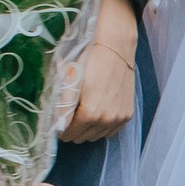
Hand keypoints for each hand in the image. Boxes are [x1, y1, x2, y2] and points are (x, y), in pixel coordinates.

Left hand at [60, 0, 138, 143]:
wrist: (115, 48)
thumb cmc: (89, 61)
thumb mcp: (69, 81)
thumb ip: (62, 107)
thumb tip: (57, 126)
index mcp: (90, 113)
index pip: (68, 134)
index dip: (61, 128)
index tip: (60, 118)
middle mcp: (106, 120)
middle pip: (82, 137)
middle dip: (74, 128)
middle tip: (72, 112)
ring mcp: (119, 118)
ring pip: (96, 136)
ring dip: (88, 128)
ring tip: (85, 111)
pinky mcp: (127, 115)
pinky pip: (110, 132)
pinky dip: (102, 126)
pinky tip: (99, 112)